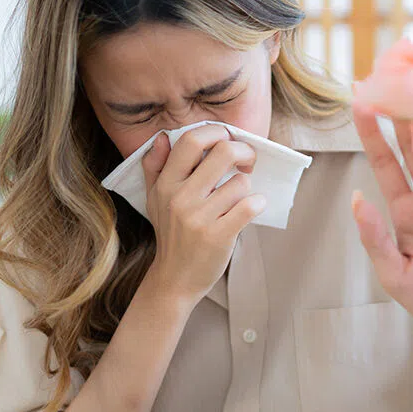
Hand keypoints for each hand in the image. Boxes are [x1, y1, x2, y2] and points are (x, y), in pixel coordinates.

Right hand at [141, 125, 265, 304]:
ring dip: (248, 187)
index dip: (216, 132)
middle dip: (244, 151)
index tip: (227, 140)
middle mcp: (180, 198)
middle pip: (223, 152)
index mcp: (166, 184)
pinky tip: (252, 207)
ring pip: (240, 182)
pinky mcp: (218, 236)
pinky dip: (258, 203)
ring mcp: (199, 218)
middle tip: (247, 162)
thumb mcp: (154, 200)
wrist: (175, 279)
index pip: (191, 141)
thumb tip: (162, 137)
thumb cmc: (170, 235)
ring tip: (240, 197)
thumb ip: (154, 167)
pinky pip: (249, 206)